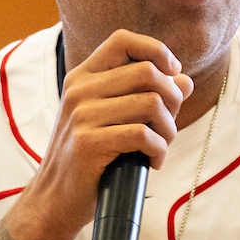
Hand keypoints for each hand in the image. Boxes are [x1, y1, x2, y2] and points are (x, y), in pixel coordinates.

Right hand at [10, 29, 192, 239]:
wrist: (54, 199)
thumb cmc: (87, 158)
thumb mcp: (111, 120)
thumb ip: (144, 96)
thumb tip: (185, 81)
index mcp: (82, 78)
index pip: (123, 41)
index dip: (156, 50)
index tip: (171, 74)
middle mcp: (79, 91)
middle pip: (147, 72)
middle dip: (173, 97)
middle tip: (170, 123)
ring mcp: (81, 116)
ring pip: (151, 103)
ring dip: (169, 128)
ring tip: (162, 145)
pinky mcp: (88, 143)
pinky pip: (143, 135)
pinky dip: (158, 150)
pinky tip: (152, 162)